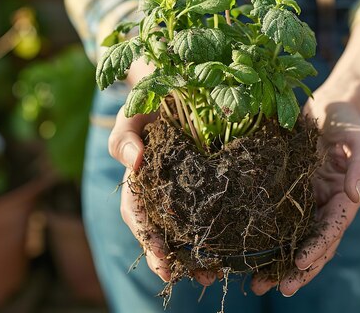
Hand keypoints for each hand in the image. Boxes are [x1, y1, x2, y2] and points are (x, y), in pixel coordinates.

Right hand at [108, 59, 216, 285]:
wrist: (178, 81)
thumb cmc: (150, 98)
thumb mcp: (132, 111)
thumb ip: (125, 135)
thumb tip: (134, 161)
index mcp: (140, 179)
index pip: (138, 214)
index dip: (148, 238)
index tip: (162, 259)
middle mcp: (160, 189)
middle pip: (162, 231)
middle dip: (175, 258)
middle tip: (196, 277)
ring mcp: (184, 188)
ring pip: (186, 228)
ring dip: (198, 255)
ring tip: (216, 274)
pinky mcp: (210, 182)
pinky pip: (213, 210)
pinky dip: (220, 231)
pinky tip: (233, 248)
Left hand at [251, 89, 359, 295]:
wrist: (325, 105)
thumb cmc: (346, 120)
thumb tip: (355, 197)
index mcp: (343, 197)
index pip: (332, 231)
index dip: (317, 248)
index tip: (299, 263)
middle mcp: (322, 205)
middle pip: (312, 245)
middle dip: (297, 270)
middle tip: (278, 289)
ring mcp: (302, 200)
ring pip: (291, 239)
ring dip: (276, 264)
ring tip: (257, 284)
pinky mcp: (282, 191)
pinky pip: (273, 219)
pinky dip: (263, 239)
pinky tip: (245, 253)